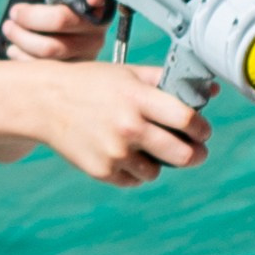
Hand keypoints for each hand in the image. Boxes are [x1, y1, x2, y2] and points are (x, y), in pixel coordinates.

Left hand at [0, 0, 112, 63]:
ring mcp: (87, 47)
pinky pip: (49, 68)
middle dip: (31, 18)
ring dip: (23, 39)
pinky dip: (25, 59)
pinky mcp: (74, 66)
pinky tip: (15, 48)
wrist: (33, 17)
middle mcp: (95, 22)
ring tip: (10, 29)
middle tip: (14, 13)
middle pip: (64, 21)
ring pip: (54, 48)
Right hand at [27, 61, 209, 186]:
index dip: (201, 128)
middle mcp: (128, 127)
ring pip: (158, 171)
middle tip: (193, 150)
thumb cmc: (91, 84)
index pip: (188, 120)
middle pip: (183, 155)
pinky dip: (134, 171)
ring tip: (145, 147)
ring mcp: (115, 152)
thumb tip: (210, 90)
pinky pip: (134, 180)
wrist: (44, 102)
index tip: (201, 130)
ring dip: (158, 162)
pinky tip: (122, 154)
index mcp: (138, 98)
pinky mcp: (102, 171)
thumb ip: (167, 81)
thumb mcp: (127, 74)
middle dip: (194, 154)